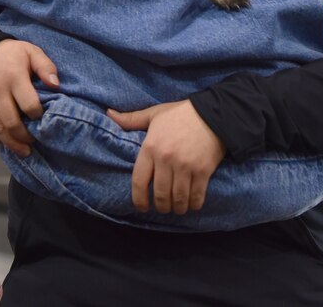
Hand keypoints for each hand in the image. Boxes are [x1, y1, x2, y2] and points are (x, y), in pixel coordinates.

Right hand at [0, 40, 58, 156]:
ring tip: (24, 151)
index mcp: (13, 76)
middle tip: (34, 143)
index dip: (38, 116)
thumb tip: (56, 85)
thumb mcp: (31, 52)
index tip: (42, 118)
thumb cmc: (11, 54)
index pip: (29, 105)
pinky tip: (8, 142)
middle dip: (25, 137)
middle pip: (12, 123)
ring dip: (12, 144)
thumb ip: (46, 67)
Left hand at [108, 100, 225, 214]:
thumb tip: (109, 114)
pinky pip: (196, 195)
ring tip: (177, 208)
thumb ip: (132, 119)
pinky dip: (194, 204)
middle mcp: (166, 159)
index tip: (142, 207)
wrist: (213, 113)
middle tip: (163, 207)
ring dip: (177, 208)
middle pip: (159, 194)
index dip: (139, 199)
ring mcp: (185, 166)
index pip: (139, 180)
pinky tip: (192, 204)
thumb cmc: (180, 114)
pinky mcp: (203, 170)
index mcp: (151, 147)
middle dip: (161, 206)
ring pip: (178, 198)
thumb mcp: (154, 114)